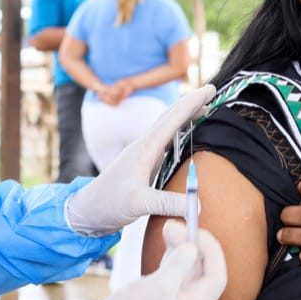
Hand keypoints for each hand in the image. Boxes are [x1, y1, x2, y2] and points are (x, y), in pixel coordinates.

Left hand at [66, 85, 215, 235]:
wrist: (89, 210)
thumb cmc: (109, 203)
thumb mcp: (139, 203)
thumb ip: (168, 203)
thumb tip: (199, 203)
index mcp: (144, 148)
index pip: (173, 119)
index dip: (192, 102)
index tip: (210, 89)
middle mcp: (144, 146)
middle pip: (170, 117)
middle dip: (191, 102)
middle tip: (211, 91)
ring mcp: (143, 154)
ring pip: (167, 127)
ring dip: (184, 116)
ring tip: (202, 109)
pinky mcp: (144, 165)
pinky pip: (165, 142)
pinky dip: (178, 133)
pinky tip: (184, 137)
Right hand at [92, 220, 226, 299]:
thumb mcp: (159, 286)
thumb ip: (179, 264)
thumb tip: (192, 246)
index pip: (216, 277)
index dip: (212, 252)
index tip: (198, 233)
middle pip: (201, 271)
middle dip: (193, 246)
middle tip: (179, 225)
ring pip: (185, 269)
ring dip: (181, 247)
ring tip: (170, 227)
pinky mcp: (158, 296)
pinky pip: (172, 272)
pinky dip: (171, 255)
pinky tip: (167, 241)